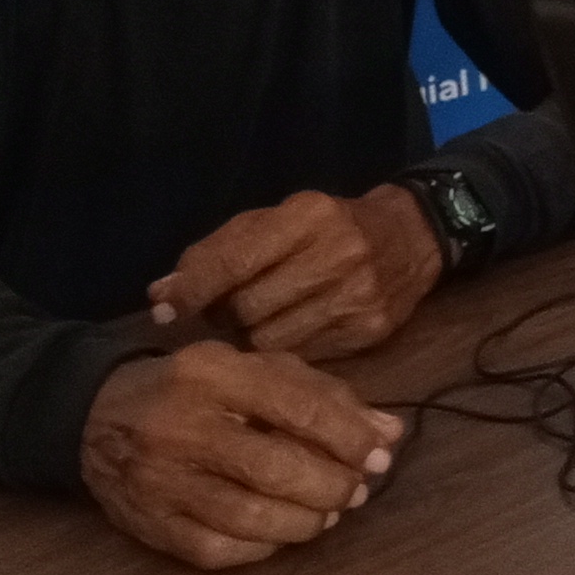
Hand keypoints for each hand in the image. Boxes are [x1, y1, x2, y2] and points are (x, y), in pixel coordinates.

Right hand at [79, 343, 401, 570]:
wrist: (94, 415)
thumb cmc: (194, 389)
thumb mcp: (253, 371)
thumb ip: (322, 396)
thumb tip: (388, 433)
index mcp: (212, 373)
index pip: (296, 407)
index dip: (348, 436)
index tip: (378, 456)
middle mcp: (182, 425)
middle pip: (275, 468)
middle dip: (331, 485)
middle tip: (356, 490)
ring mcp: (160, 479)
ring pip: (249, 517)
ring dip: (304, 522)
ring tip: (327, 513)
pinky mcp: (148, 523)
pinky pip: (217, 550)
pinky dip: (261, 549)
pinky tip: (280, 534)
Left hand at [150, 186, 443, 360]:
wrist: (413, 236)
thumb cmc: (328, 225)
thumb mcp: (276, 222)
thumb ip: (217, 253)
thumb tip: (161, 295)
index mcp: (307, 217)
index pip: (235, 260)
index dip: (194, 289)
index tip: (165, 309)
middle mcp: (336, 255)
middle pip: (248, 308)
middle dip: (227, 314)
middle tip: (229, 309)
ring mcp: (357, 297)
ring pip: (272, 340)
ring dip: (254, 336)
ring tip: (262, 320)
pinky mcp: (370, 331)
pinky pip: (304, 357)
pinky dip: (287, 350)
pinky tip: (293, 331)